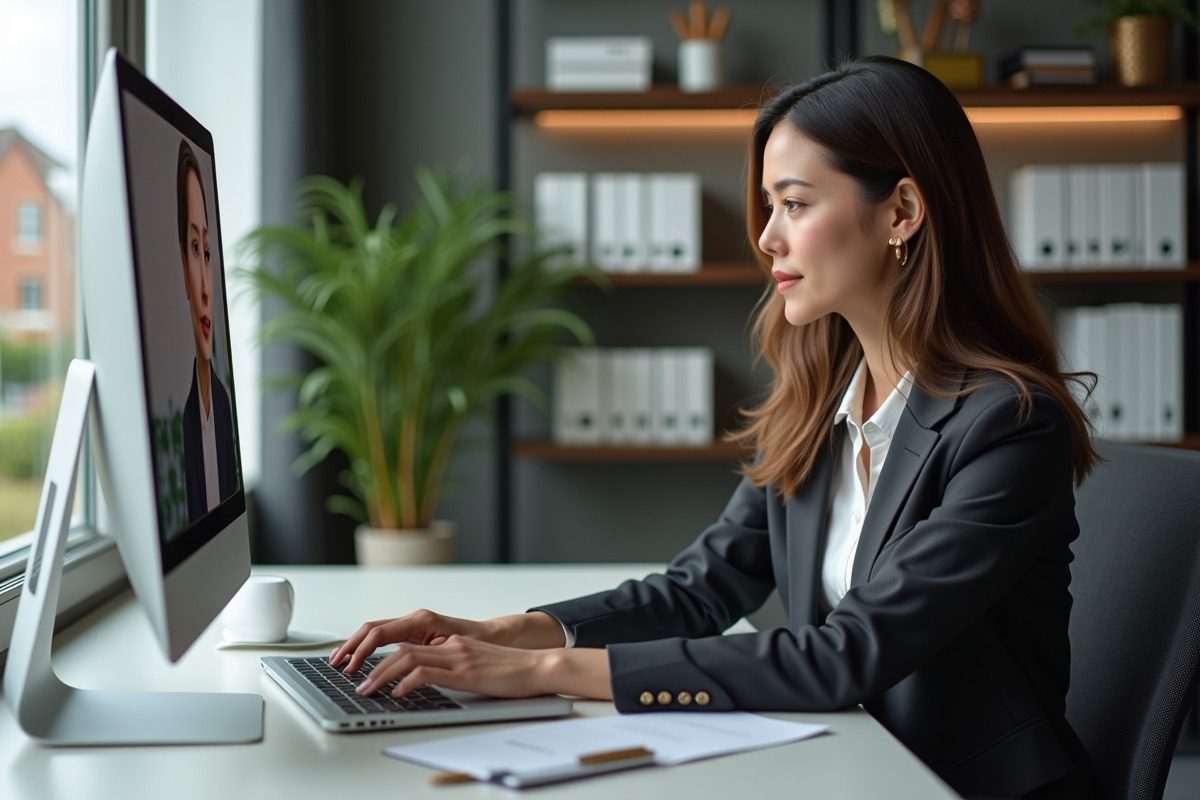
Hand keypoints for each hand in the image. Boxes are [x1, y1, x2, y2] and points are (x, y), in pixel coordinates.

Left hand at [329, 609, 567, 673]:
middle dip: (367, 659)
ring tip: (365, 689)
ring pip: (406, 656)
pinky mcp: (464, 671)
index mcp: (446, 642)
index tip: (353, 661)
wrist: (536, 666)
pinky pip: (428, 672)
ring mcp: (456, 655)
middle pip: (396, 643)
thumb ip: (447, 667)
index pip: (400, 637)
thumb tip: (420, 679)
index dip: (373, 646)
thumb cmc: (507, 671)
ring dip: (380, 673)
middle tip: (349, 675)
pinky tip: (398, 693)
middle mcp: (447, 644)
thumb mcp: (471, 665)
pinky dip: (408, 681)